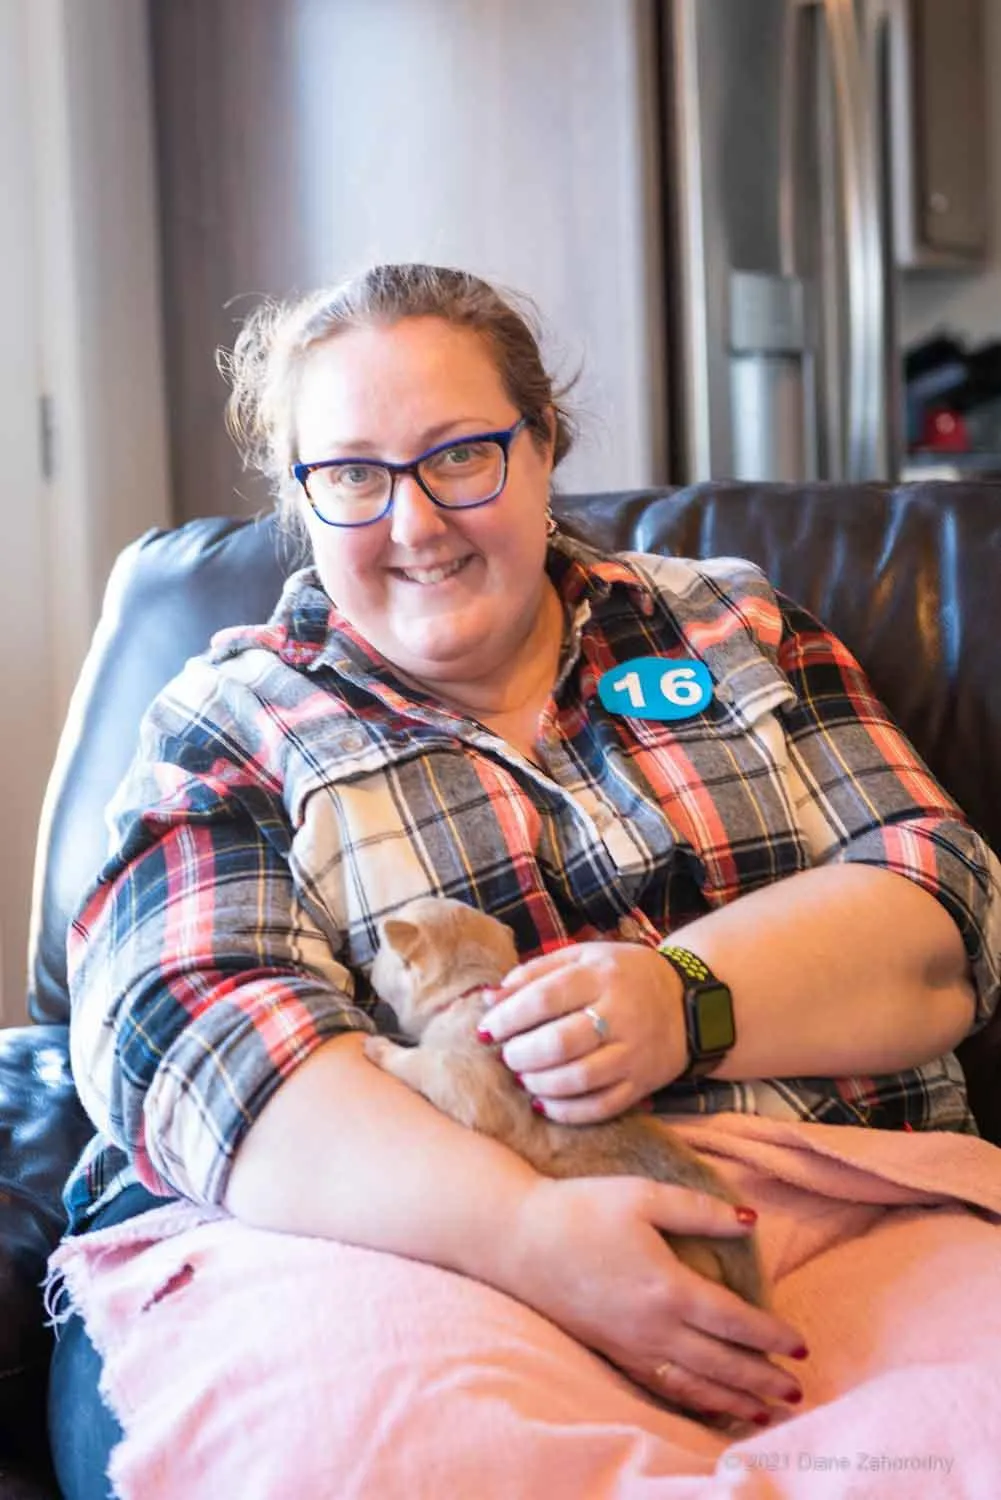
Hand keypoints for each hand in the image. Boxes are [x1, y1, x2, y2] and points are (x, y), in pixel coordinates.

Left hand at [479, 943, 686, 1121]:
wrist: (690, 1003)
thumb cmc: (623, 976)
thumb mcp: (583, 957)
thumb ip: (535, 972)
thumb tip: (489, 997)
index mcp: (601, 976)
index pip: (545, 998)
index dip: (509, 1017)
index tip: (486, 1030)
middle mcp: (620, 1014)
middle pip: (560, 1043)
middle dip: (521, 1055)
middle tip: (507, 1057)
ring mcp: (633, 1053)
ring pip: (579, 1079)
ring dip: (540, 1083)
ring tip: (524, 1077)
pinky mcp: (642, 1084)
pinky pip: (600, 1106)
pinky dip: (566, 1111)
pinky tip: (544, 1102)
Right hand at [498, 1175, 806, 1422]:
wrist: (515, 1239)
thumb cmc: (580, 1209)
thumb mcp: (643, 1195)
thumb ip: (699, 1210)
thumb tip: (750, 1220)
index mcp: (668, 1287)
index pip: (734, 1321)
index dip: (770, 1335)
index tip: (799, 1345)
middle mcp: (653, 1327)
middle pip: (721, 1362)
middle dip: (762, 1379)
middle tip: (796, 1390)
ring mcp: (630, 1345)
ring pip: (693, 1383)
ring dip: (734, 1399)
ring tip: (765, 1411)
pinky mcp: (610, 1351)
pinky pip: (661, 1386)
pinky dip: (693, 1400)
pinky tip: (708, 1403)